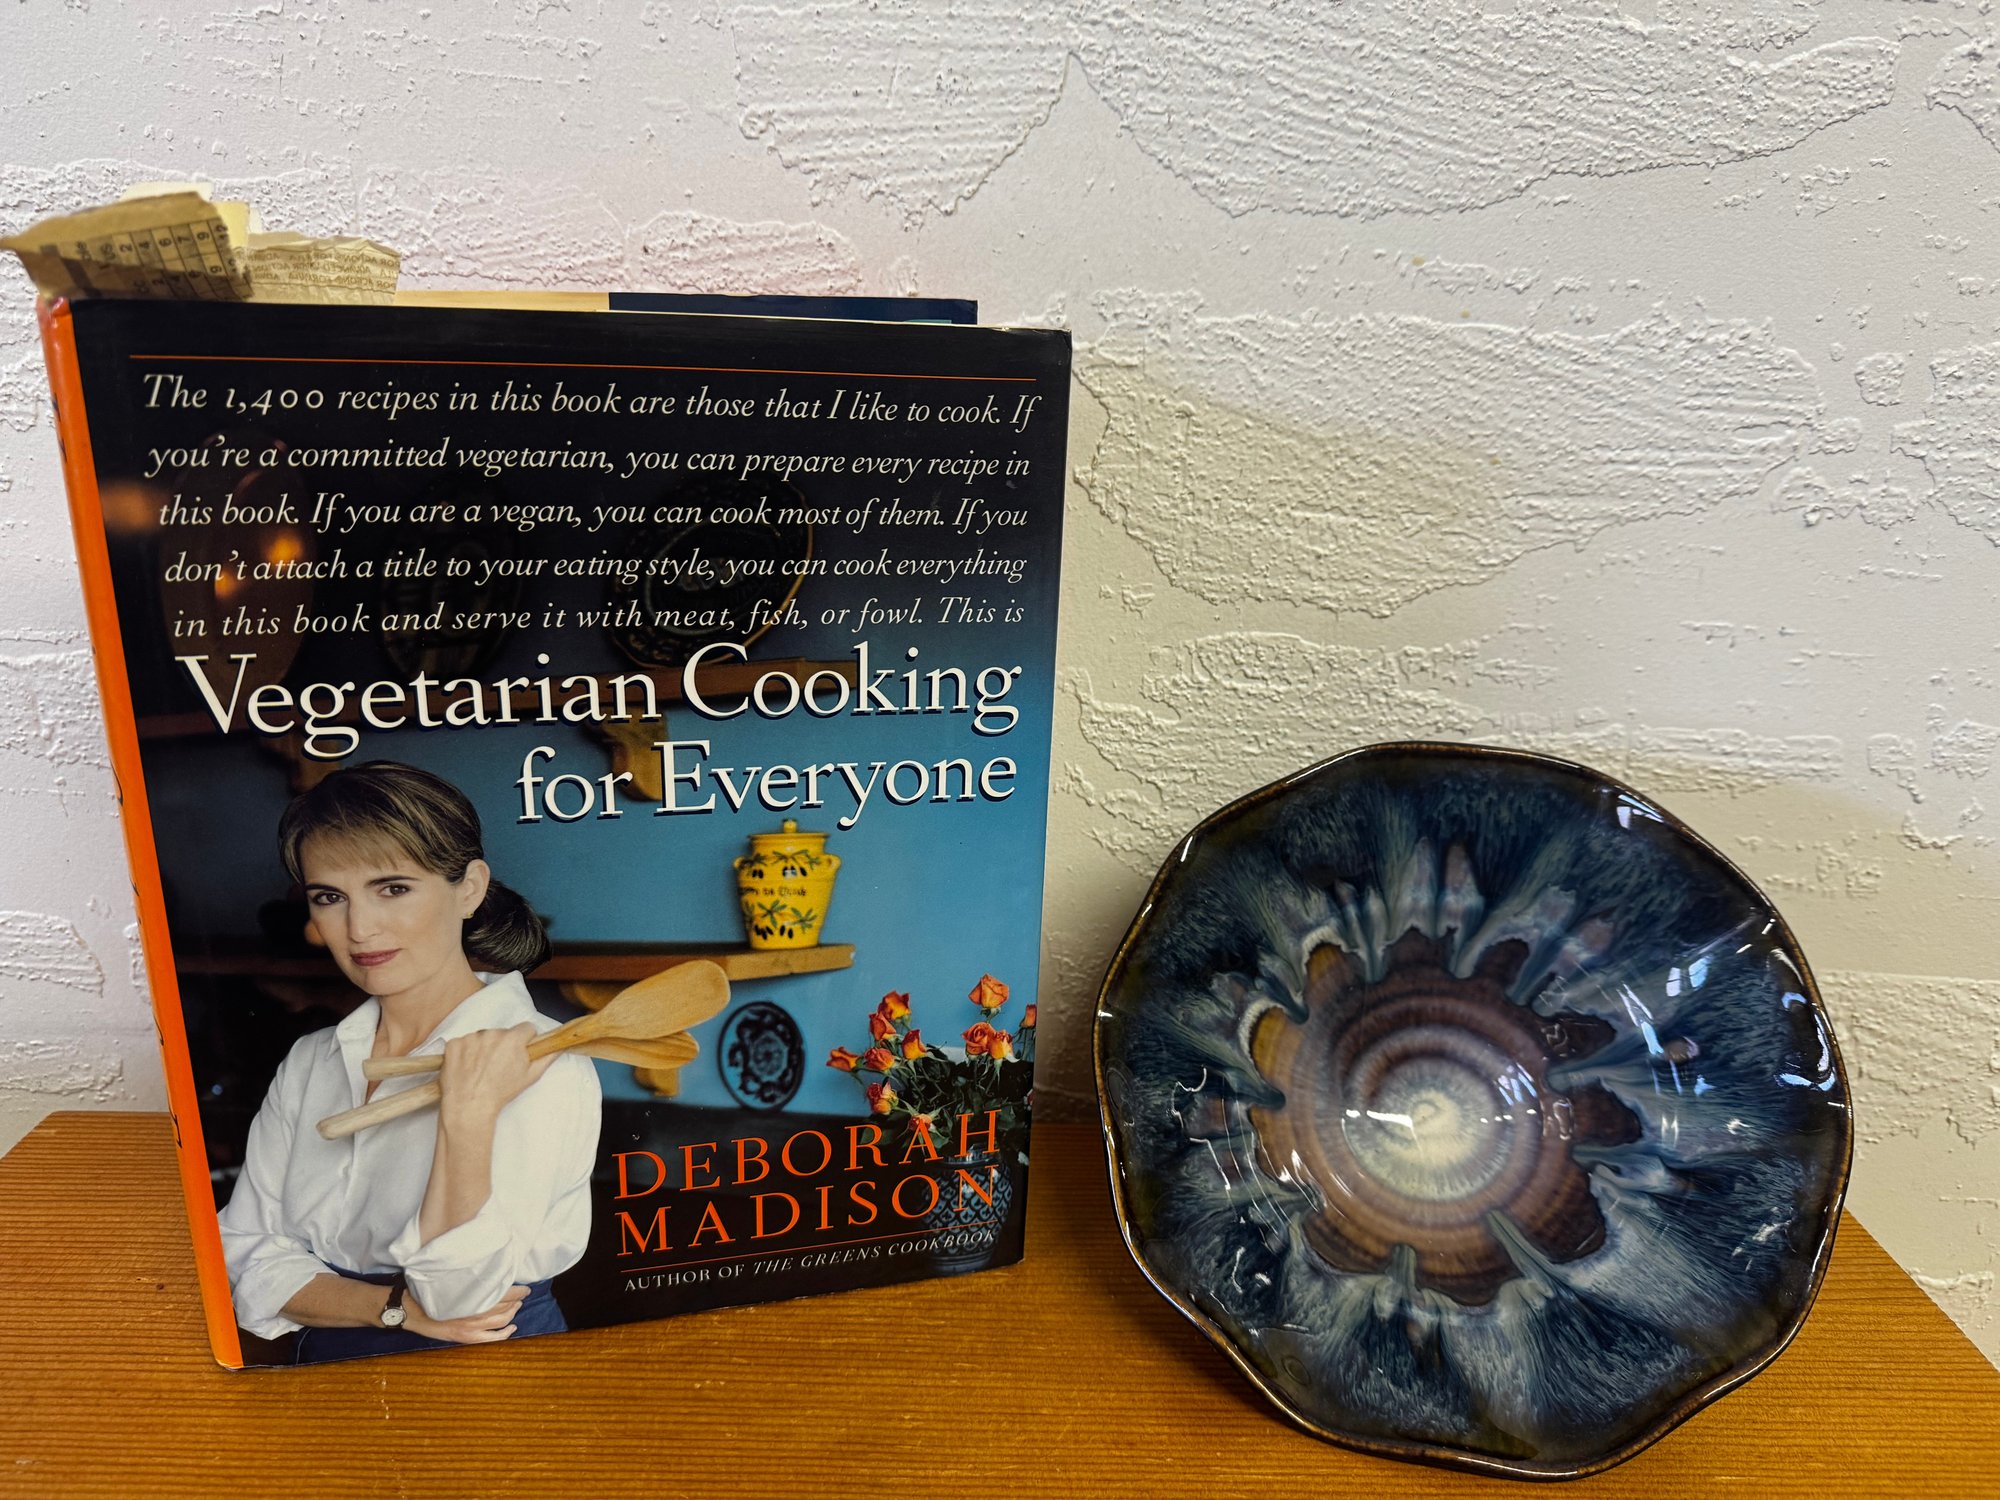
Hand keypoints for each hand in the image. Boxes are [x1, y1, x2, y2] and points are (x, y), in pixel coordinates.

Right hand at [403, 1284, 529, 1344]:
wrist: (413, 1310)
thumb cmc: (433, 1291)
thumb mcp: (454, 1280)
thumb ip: (473, 1280)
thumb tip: (490, 1273)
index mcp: (473, 1294)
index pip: (505, 1292)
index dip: (518, 1290)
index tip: (524, 1287)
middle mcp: (475, 1311)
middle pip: (506, 1305)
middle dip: (517, 1300)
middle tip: (522, 1295)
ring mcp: (472, 1327)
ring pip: (503, 1320)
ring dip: (513, 1313)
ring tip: (516, 1306)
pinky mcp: (466, 1338)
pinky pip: (493, 1338)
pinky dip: (506, 1333)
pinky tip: (512, 1327)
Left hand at [436, 1022, 555, 1128]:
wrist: (469, 1106)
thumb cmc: (500, 1093)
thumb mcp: (530, 1077)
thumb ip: (547, 1058)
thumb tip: (558, 1046)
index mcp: (513, 1039)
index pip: (526, 1028)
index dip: (525, 1041)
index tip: (520, 1052)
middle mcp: (491, 1033)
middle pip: (503, 1033)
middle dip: (503, 1045)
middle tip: (498, 1066)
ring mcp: (470, 1038)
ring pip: (482, 1037)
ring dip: (483, 1048)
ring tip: (481, 1069)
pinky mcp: (453, 1044)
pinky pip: (463, 1043)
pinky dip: (464, 1053)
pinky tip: (466, 1068)